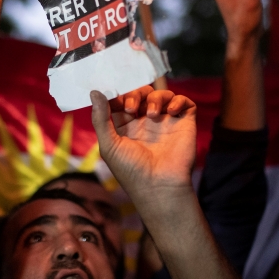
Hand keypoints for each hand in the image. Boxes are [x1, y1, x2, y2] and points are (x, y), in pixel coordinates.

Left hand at [89, 86, 196, 211]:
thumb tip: (94, 91)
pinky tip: (170, 112)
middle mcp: (146, 122)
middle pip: (142, 93)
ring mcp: (166, 122)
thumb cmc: (131, 170)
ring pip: (162, 95)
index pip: (122, 100)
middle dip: (135, 94)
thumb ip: (100, 118)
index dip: (118, 94)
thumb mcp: (109, 145)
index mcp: (126, 127)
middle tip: (131, 107)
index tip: (114, 97)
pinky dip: (178, 100)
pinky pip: (184, 102)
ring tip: (151, 114)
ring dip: (156, 97)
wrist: (159, 187)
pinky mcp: (184, 124)